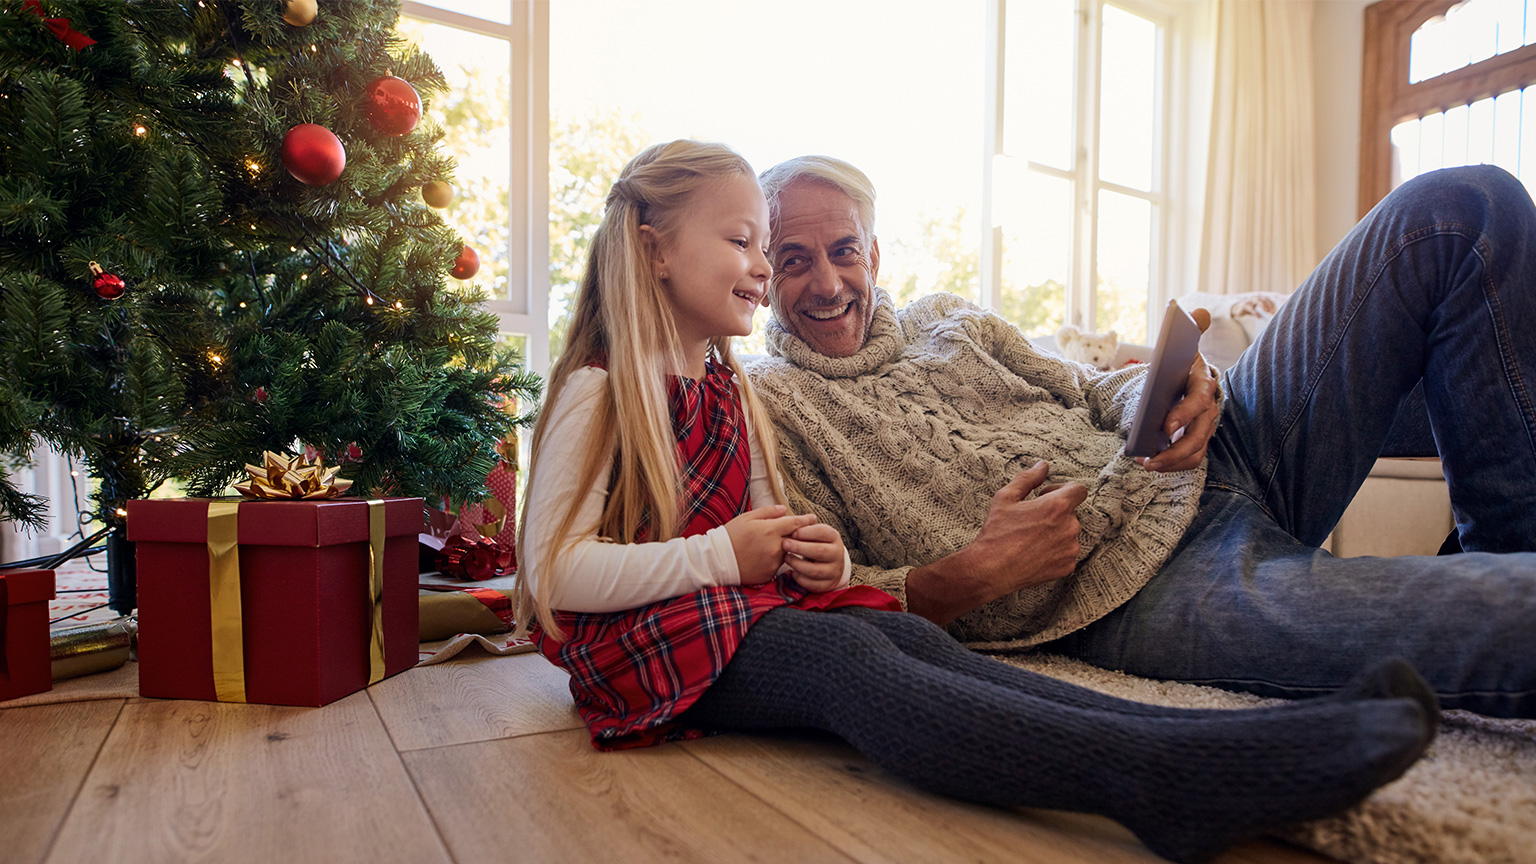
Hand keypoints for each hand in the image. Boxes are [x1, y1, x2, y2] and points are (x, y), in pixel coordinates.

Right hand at [723, 505, 816, 584]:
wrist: (717, 561)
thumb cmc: (731, 535)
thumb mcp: (747, 517)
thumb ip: (768, 512)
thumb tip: (784, 509)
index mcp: (771, 530)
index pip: (796, 523)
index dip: (806, 520)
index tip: (813, 518)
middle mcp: (776, 547)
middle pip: (795, 539)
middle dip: (797, 535)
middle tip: (796, 531)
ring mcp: (774, 562)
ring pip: (787, 552)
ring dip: (784, 548)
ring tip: (770, 544)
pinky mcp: (770, 574)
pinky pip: (778, 565)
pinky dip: (775, 560)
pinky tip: (762, 556)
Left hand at [782, 521, 846, 592]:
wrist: (830, 563)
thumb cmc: (815, 543)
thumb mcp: (813, 533)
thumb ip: (803, 528)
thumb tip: (790, 523)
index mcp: (834, 537)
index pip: (822, 532)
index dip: (805, 532)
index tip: (792, 533)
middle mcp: (837, 553)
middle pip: (819, 551)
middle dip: (799, 548)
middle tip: (785, 544)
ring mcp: (834, 570)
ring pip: (815, 570)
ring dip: (797, 564)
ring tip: (786, 558)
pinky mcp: (828, 584)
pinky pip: (813, 584)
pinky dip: (800, 578)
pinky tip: (793, 571)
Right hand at [905, 461, 1086, 625]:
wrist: (992, 569)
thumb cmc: (997, 532)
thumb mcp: (1006, 497)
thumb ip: (1028, 478)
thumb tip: (1043, 465)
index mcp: (1057, 506)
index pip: (1079, 489)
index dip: (1063, 489)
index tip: (1046, 496)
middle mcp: (1070, 527)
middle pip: (1071, 512)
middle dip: (1054, 513)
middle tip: (1030, 520)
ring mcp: (1070, 548)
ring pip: (1069, 533)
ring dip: (1055, 531)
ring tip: (1030, 538)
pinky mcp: (1067, 566)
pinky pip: (1066, 552)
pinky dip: (1054, 550)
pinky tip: (1034, 552)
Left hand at [1140, 307, 1218, 471]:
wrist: (1183, 376)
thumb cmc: (1180, 361)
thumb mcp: (1183, 342)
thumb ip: (1191, 326)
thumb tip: (1197, 313)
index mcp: (1203, 384)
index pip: (1198, 401)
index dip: (1184, 414)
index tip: (1165, 426)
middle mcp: (1209, 408)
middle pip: (1198, 436)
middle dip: (1174, 451)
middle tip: (1149, 459)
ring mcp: (1204, 426)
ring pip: (1194, 452)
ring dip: (1172, 462)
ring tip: (1147, 464)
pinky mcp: (1196, 439)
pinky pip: (1189, 458)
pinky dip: (1172, 464)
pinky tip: (1150, 463)